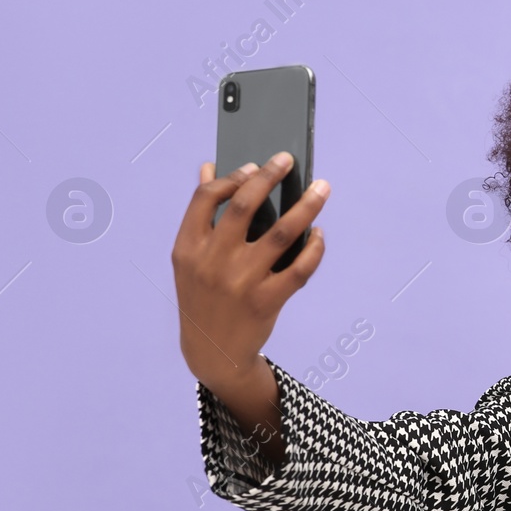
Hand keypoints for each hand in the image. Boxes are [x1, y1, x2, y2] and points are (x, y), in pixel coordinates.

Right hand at [170, 153, 329, 391]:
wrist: (212, 352)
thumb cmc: (204, 296)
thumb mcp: (190, 259)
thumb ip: (201, 215)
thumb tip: (209, 166)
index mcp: (188, 247)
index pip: (206, 197)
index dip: (232, 177)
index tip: (254, 166)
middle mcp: (213, 262)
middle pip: (245, 206)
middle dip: (270, 176)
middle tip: (288, 158)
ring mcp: (241, 282)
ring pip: (283, 233)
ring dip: (307, 206)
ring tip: (322, 188)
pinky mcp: (267, 301)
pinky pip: (300, 267)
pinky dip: (314, 247)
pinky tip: (319, 233)